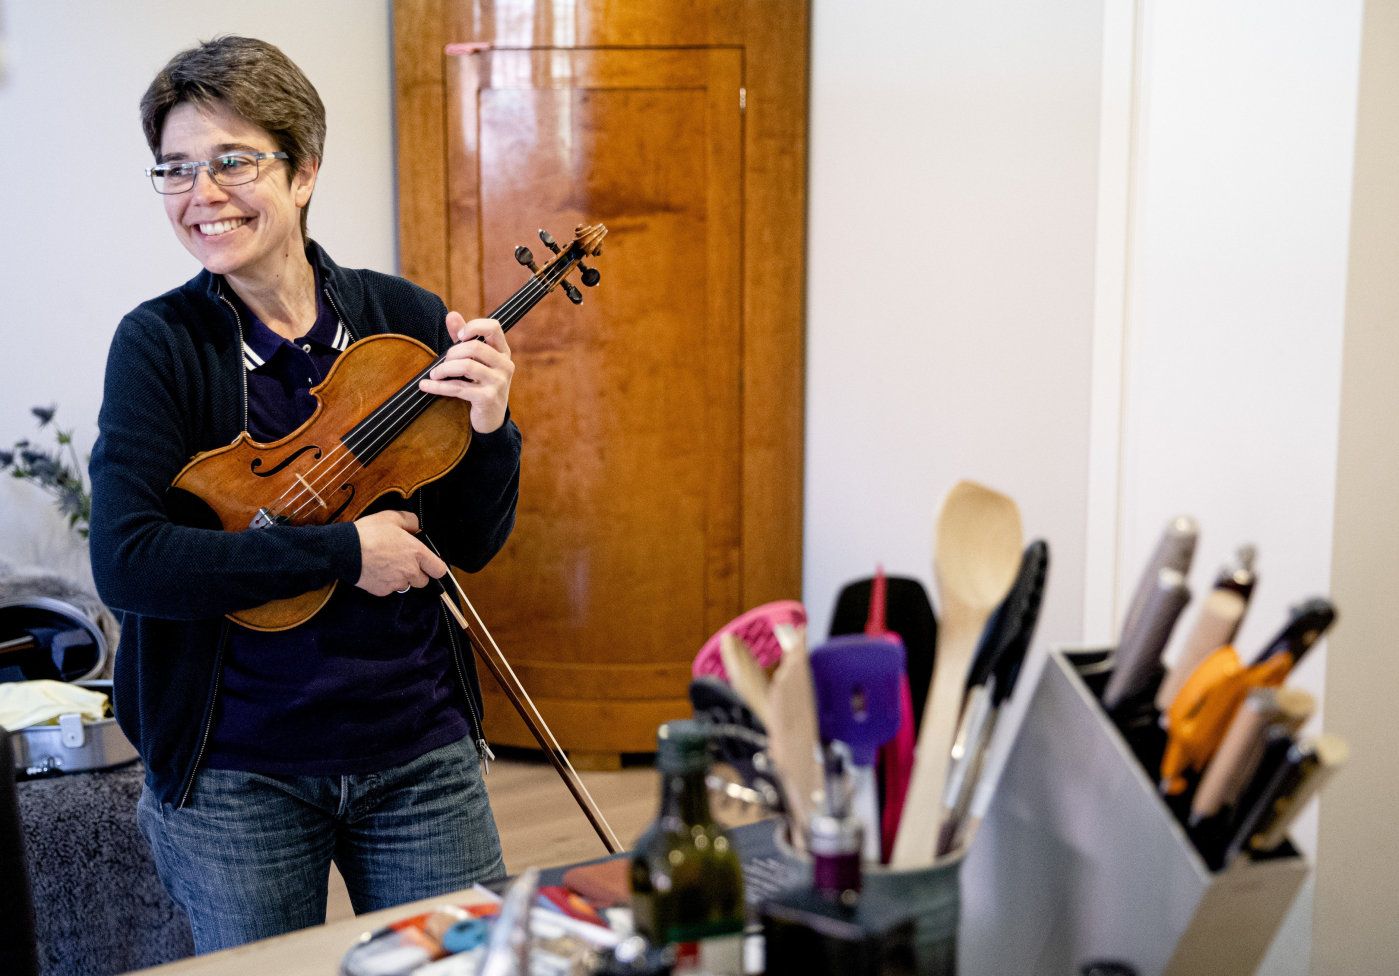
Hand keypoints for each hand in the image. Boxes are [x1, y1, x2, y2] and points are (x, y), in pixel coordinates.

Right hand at [352, 510, 446, 595]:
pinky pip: (390, 589)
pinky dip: (386, 583)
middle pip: (423, 581)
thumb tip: (416, 527)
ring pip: (406, 585)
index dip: (435, 567)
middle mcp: (410, 571)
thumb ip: (410, 521)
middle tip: (404, 561)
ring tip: (387, 565)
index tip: (429, 563)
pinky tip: (377, 571)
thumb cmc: (369, 533)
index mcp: (417, 553)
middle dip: (417, 573)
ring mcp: (396, 583)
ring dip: (401, 578)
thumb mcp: (392, 517)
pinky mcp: (382, 591)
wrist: (345, 550)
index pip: (439, 570)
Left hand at [419, 312, 514, 433]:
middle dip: (452, 353)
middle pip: (475, 347)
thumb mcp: (474, 360)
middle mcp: (505, 365)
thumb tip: (451, 315)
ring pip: (466, 366)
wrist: (490, 419)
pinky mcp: (488, 398)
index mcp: (502, 352)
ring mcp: (499, 382)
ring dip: (444, 369)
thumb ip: (463, 338)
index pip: (494, 327)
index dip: (474, 326)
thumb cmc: (480, 384)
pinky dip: (438, 386)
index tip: (458, 336)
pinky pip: (459, 387)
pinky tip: (426, 385)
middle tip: (443, 362)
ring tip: (435, 374)